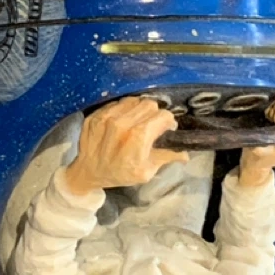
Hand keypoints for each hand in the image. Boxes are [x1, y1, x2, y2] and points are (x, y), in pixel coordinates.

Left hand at [60, 96, 188, 198]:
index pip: (163, 115)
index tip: (166, 128)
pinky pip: (117, 103)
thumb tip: (185, 155)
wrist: (88, 172)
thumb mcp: (146, 172)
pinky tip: (122, 121)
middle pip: (149, 104)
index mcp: (138, 137)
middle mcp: (122, 123)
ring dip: (139, 109)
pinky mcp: (96, 114)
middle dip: (154, 114)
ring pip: (133, 100)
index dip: (168, 121)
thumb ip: (166, 158)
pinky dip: (123, 110)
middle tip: (152, 125)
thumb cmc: (120, 174)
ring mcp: (106, 117)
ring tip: (137, 121)